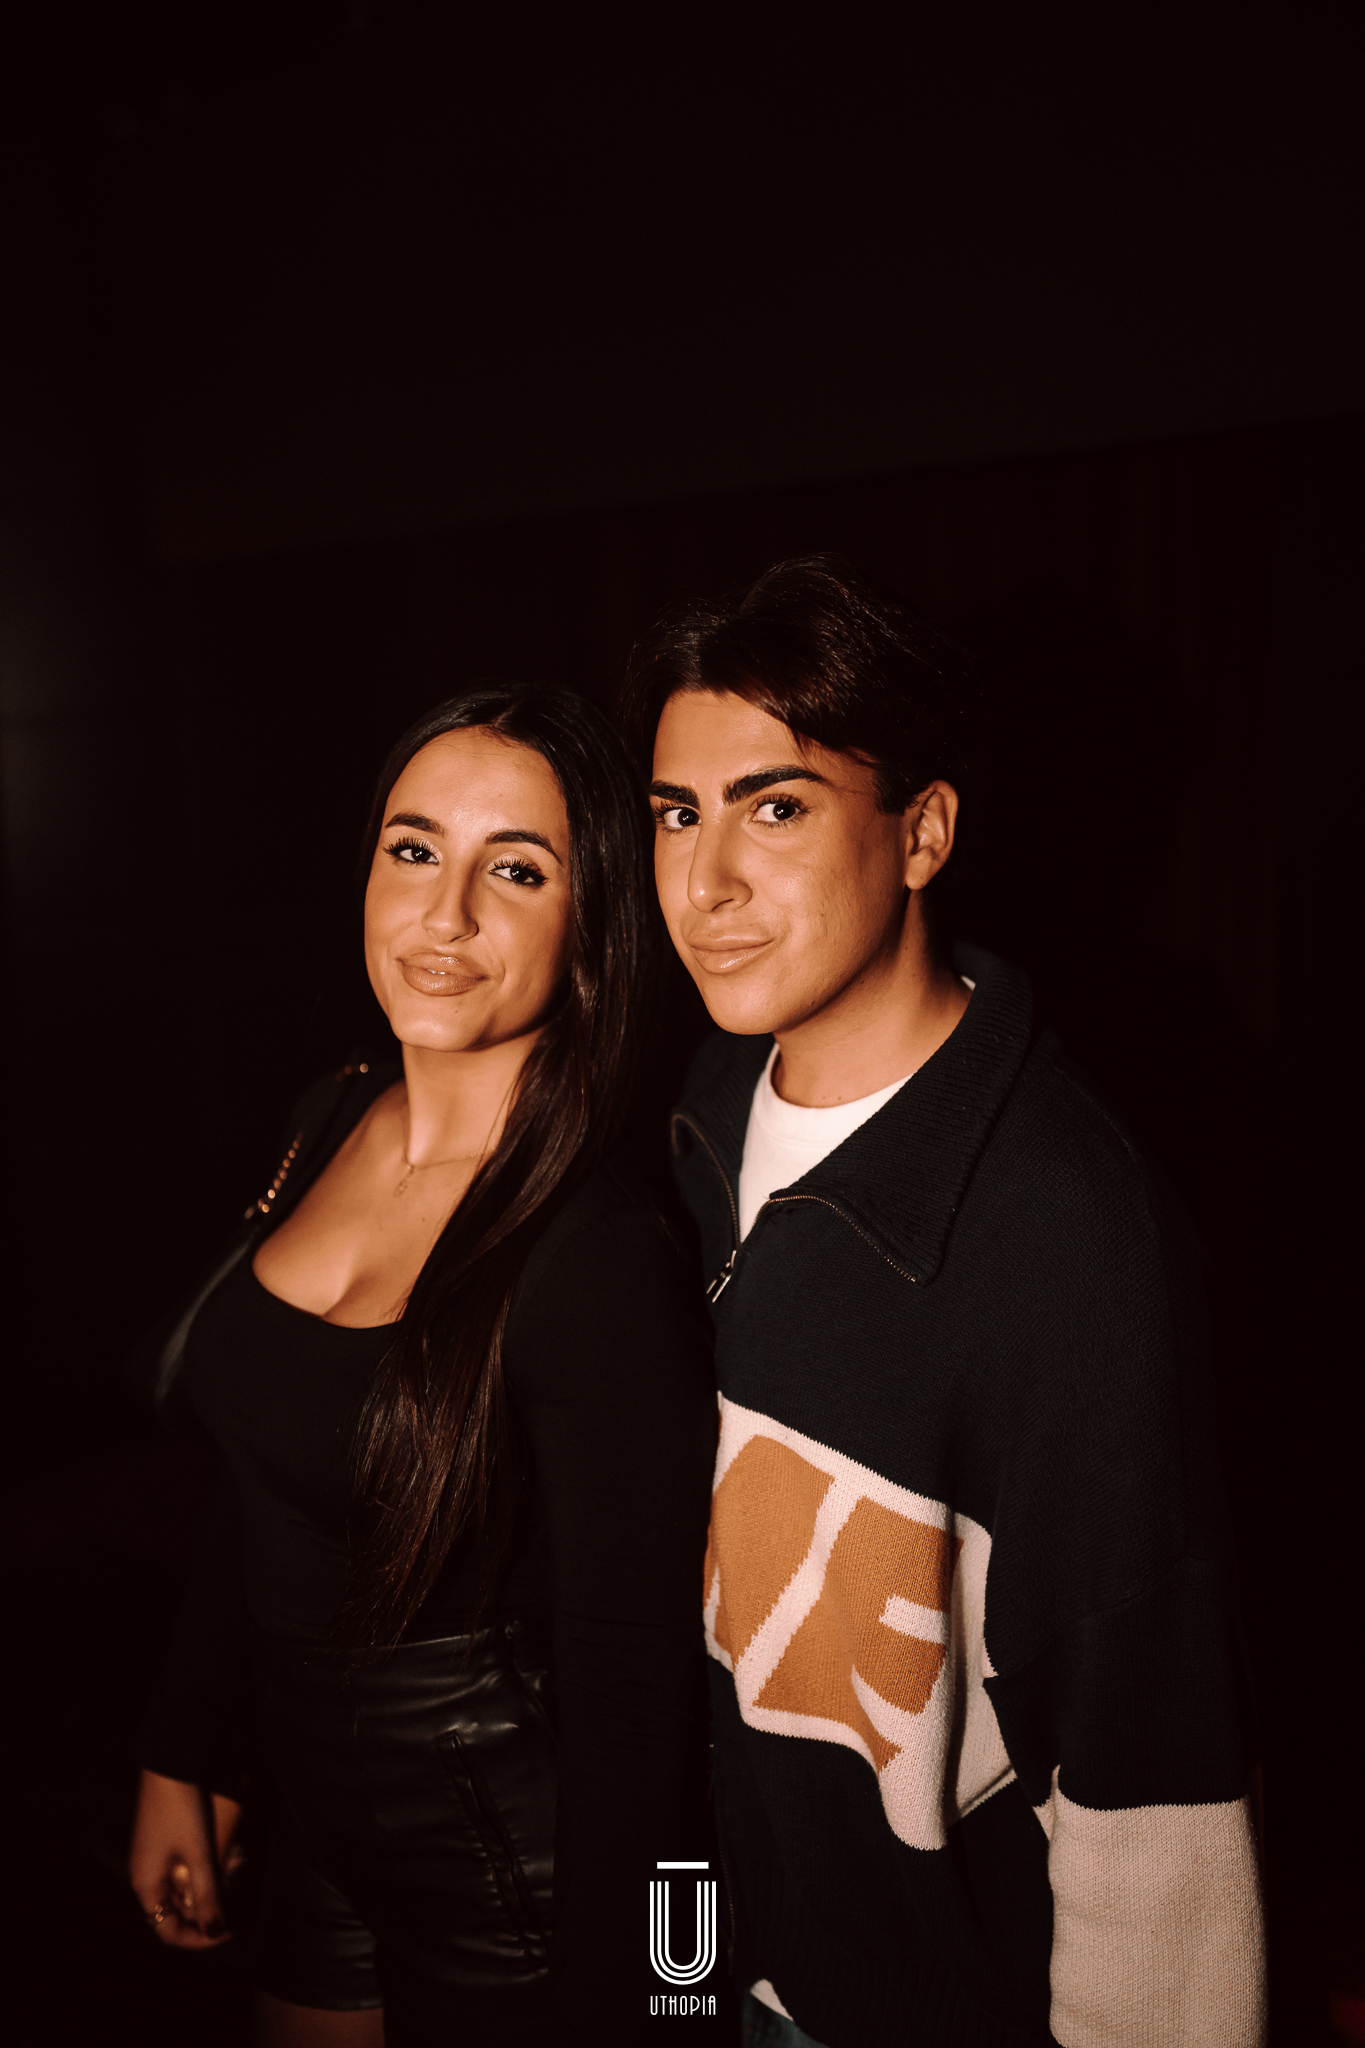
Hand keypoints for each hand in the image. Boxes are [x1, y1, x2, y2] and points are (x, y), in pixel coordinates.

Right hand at [128, 1768, 241, 1947]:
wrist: (170, 1762)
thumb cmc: (182, 1810)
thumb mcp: (199, 1855)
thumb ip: (207, 1896)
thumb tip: (215, 1933)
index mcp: (146, 1886)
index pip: (168, 1932)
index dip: (198, 1939)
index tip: (228, 1932)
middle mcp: (145, 1877)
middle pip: (178, 1910)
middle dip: (210, 1902)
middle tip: (234, 1885)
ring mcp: (154, 1858)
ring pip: (185, 1887)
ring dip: (212, 1881)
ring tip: (234, 1861)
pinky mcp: (164, 1841)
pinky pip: (185, 1867)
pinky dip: (206, 1865)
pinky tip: (226, 1850)